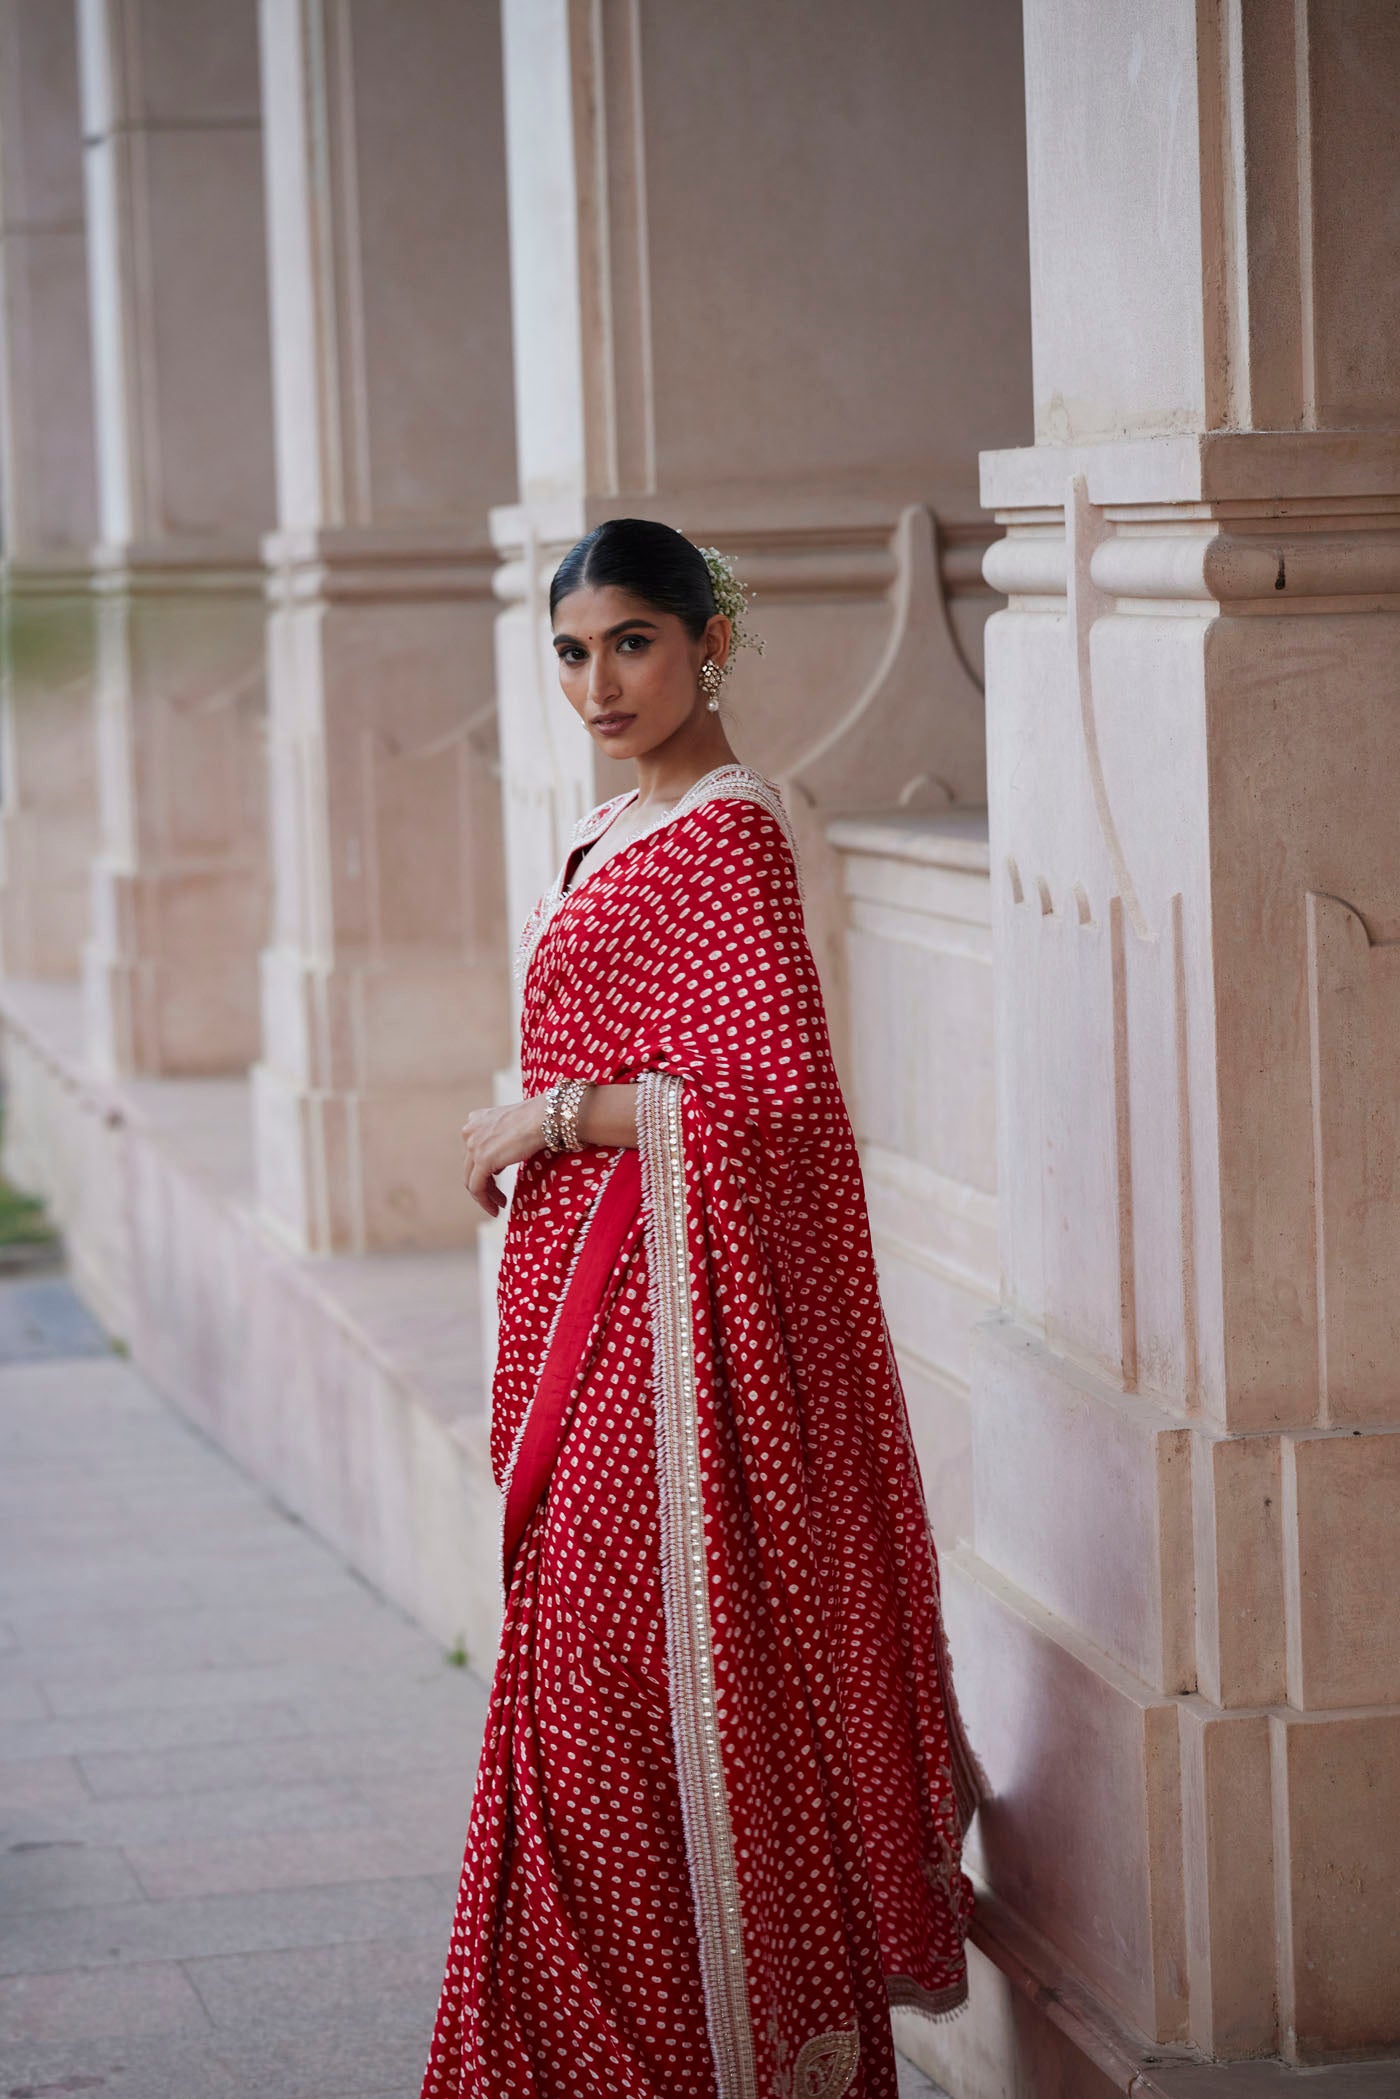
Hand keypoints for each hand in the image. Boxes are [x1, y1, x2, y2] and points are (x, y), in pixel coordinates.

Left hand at [461, 1097, 549, 1218]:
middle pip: (470, 1167)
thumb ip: (500, 1141)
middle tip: (498, 1198)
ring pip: (471, 1179)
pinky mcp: (482, 1160)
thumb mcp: (512, 1128)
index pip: (472, 1152)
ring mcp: (473, 1145)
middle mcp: (469, 1131)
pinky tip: (497, 1208)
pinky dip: (485, 1201)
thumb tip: (497, 1166)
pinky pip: (477, 1188)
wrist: (543, 1117)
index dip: (482, 1169)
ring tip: (499, 1204)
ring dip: (485, 1196)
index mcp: (475, 1119)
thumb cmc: (537, 1120)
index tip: (496, 1180)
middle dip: (484, 1185)